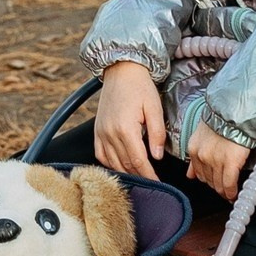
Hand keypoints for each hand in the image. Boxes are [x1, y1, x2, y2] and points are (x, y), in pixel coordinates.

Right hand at [93, 60, 166, 178]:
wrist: (121, 70)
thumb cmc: (139, 86)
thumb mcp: (154, 107)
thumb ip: (157, 133)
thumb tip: (157, 156)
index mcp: (125, 128)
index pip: (138, 161)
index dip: (149, 176)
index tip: (157, 184)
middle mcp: (110, 133)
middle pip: (125, 165)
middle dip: (140, 177)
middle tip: (152, 183)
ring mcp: (101, 133)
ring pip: (112, 163)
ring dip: (126, 173)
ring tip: (139, 178)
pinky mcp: (97, 131)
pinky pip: (100, 155)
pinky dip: (110, 165)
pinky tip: (121, 167)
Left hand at [187, 120, 251, 199]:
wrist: (237, 111)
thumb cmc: (223, 118)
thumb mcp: (203, 133)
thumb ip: (196, 154)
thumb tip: (190, 174)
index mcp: (194, 148)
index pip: (198, 172)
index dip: (208, 180)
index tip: (213, 184)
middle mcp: (202, 156)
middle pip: (208, 180)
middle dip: (216, 186)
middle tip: (224, 190)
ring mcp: (215, 160)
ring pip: (218, 184)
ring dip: (224, 191)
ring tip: (229, 194)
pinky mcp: (230, 163)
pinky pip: (229, 184)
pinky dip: (231, 192)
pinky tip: (234, 195)